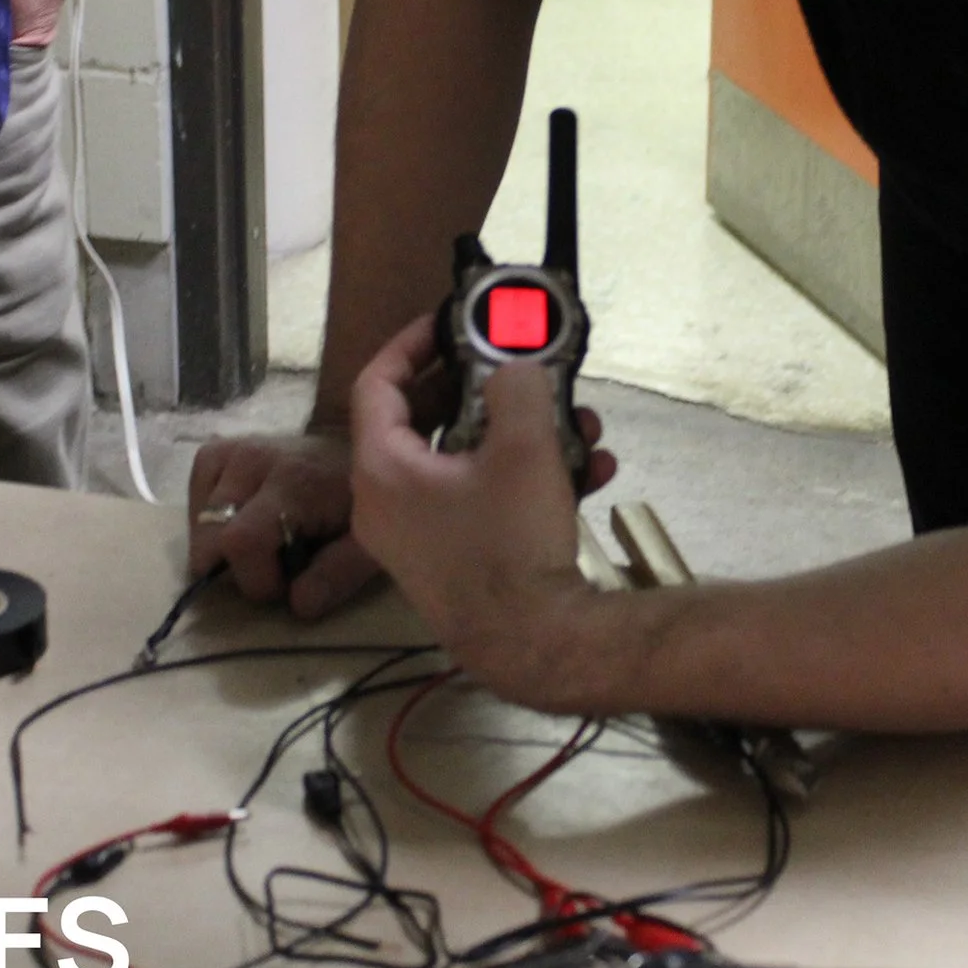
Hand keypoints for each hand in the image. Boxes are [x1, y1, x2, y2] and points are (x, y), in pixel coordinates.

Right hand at [186, 429, 374, 617]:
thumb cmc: (363, 502)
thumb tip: (298, 605)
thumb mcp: (367, 544)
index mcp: (293, 481)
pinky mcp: (220, 447)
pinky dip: (208, 513)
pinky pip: (197, 487)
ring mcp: (233, 449)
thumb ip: (337, 573)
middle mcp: (254, 458)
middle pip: (211, 533)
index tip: (283, 587)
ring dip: (218, 544)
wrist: (367, 449)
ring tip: (257, 542)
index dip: (254, 579)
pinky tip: (236, 519)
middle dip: (232, 568)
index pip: (241, 541)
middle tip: (269, 566)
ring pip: (199, 516)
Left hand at [350, 316, 617, 703]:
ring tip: (582, 424)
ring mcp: (419, 536)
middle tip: (524, 369)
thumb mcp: (523, 449)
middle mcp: (386, 503)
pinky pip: (484, 501)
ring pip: (469, 462)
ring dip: (526, 436)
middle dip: (492, 393)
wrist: (534, 644)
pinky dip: (527, 480)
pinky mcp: (453, 560)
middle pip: (429, 422)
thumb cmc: (512, 542)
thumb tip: (513, 367)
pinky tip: (590, 470)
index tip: (448, 323)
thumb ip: (517, 388)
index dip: (411, 344)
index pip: (377, 385)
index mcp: (381, 469)